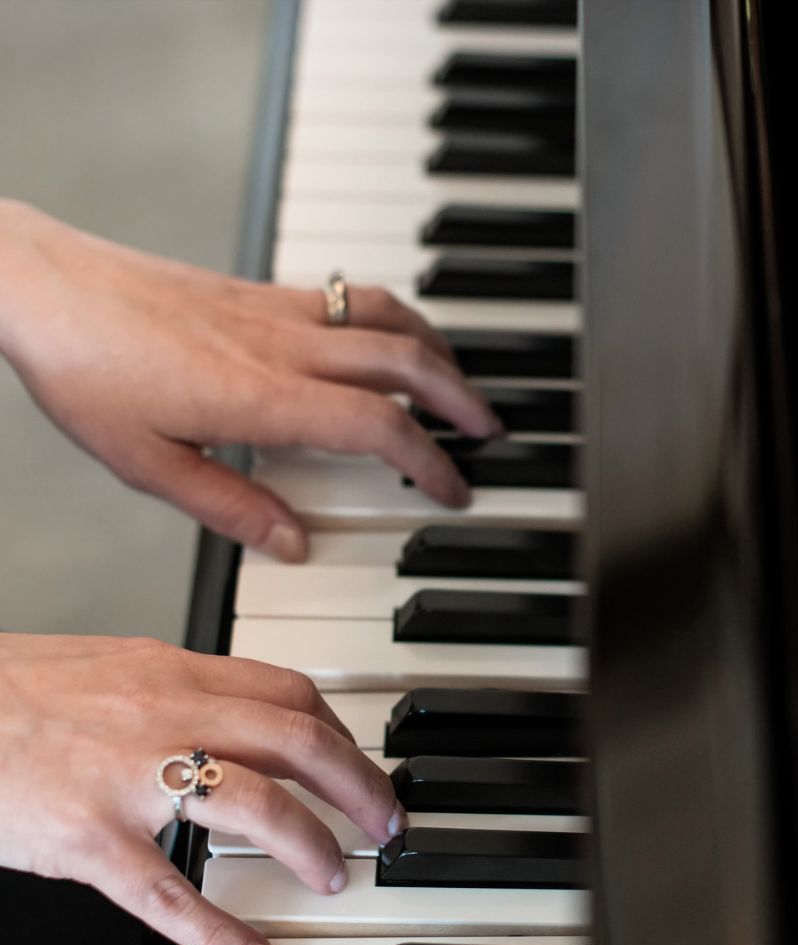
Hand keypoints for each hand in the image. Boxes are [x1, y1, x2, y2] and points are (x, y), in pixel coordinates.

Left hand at [0, 200, 501, 561]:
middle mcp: (285, 346)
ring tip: (460, 383)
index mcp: (264, 398)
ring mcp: (278, 309)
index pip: (379, 428)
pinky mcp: (263, 289)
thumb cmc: (85, 369)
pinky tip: (395, 338)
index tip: (453, 490)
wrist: (39, 284)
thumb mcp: (148, 465)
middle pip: (406, 363)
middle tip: (489, 432)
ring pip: (389, 318)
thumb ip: (231, 508)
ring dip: (438, 351)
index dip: (430, 461)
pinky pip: (354, 296)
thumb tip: (293, 543)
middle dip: (461, 399)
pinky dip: (396, 319)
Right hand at [0, 633, 402, 944]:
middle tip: (387, 822)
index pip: (291, 694)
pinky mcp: (87, 839)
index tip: (358, 763)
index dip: (340, 732)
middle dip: (360, 785)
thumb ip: (177, 691)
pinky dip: (217, 930)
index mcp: (174, 673)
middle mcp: (165, 714)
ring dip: (311, 845)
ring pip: (256, 805)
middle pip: (299, 742)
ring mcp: (128, 778)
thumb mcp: (110, 667)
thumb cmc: (12, 693)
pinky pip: (168, 892)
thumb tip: (231, 714)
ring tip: (335, 877)